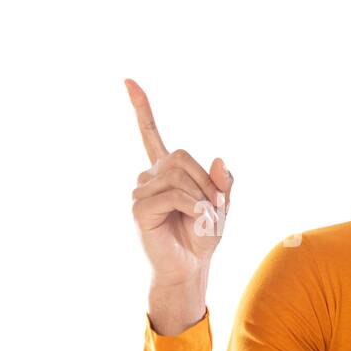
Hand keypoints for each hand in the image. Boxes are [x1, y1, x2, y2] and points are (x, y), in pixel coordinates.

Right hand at [127, 78, 233, 288]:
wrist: (188, 269)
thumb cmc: (201, 238)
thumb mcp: (221, 206)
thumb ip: (223, 183)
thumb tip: (220, 160)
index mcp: (165, 171)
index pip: (150, 134)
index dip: (141, 108)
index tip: (128, 81)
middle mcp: (148, 177)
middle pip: (182, 157)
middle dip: (206, 181)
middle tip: (213, 208)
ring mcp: (140, 191)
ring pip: (180, 177)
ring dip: (202, 198)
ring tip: (202, 219)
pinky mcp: (138, 208)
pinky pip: (174, 195)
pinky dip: (194, 207)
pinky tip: (194, 221)